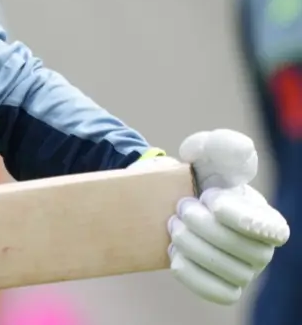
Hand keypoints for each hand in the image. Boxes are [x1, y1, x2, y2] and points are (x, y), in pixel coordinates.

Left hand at [145, 129, 289, 304]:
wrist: (167, 200)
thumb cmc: (196, 175)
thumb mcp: (205, 153)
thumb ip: (222, 146)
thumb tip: (241, 150)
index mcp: (267, 219)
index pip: (272, 231)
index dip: (240, 217)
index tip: (210, 197)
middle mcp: (262, 250)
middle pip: (247, 252)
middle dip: (207, 229)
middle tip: (180, 207)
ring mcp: (244, 272)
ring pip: (230, 272)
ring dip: (195, 247)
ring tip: (173, 225)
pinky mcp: (223, 287)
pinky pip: (217, 292)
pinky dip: (193, 274)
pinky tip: (173, 253)